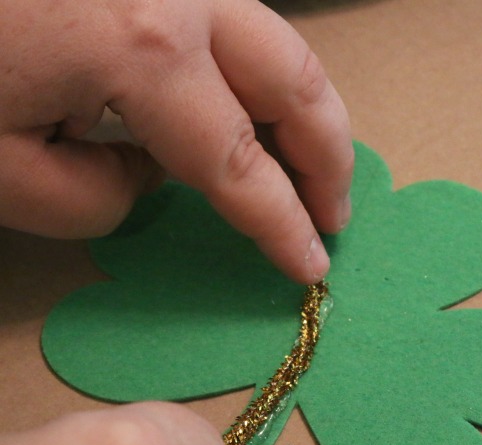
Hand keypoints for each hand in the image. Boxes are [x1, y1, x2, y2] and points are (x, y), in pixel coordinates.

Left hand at [0, 0, 352, 282]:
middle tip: (335, 213)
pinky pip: (235, 26)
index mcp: (145, 54)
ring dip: (306, 115)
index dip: (284, 226)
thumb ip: (99, 198)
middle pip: (297, 84)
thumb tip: (150, 177)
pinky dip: (261, 81)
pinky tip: (251, 117)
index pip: (242, 167)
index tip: (311, 267)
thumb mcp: (0, 169)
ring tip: (310, 171)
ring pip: (280, 45)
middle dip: (328, 159)